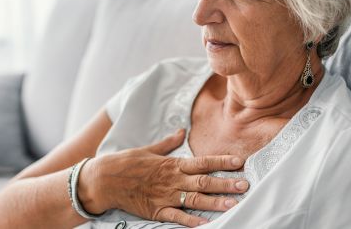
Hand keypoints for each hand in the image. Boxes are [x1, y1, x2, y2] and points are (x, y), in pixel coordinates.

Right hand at [77, 128, 249, 226]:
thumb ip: (168, 143)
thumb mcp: (149, 149)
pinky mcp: (157, 210)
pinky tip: (207, 224)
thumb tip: (181, 131)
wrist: (105, 179)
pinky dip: (192, 222)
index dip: (221, 162)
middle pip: (204, 182)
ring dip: (215, 203)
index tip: (239, 162)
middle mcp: (173, 180)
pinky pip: (177, 217)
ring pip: (195, 200)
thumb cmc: (127, 163)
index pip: (202, 162)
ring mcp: (165, 196)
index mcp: (172, 164)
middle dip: (226, 183)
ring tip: (233, 204)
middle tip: (244, 185)